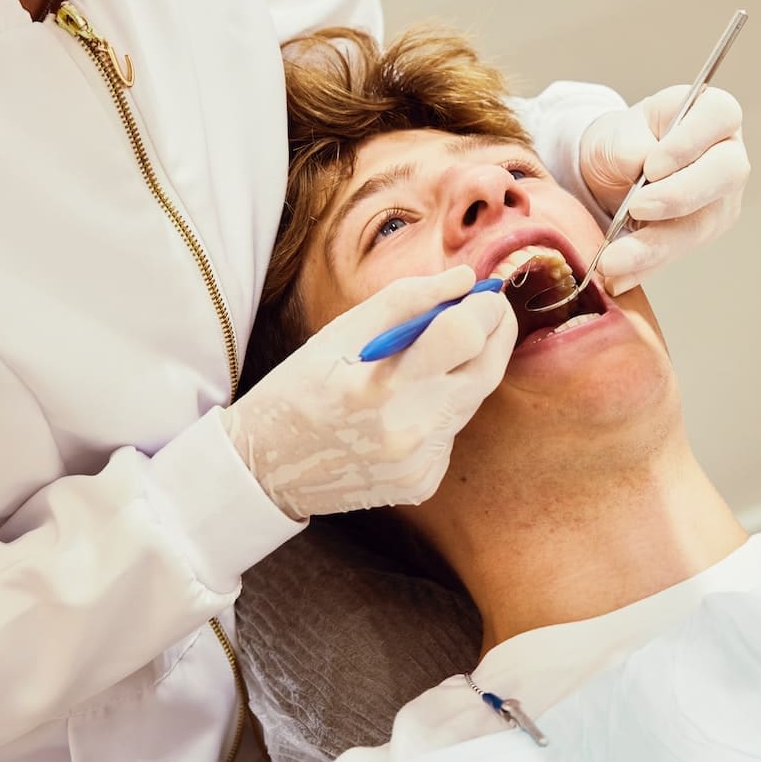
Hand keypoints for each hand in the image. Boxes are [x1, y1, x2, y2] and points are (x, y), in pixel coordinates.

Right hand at [221, 267, 516, 518]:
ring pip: (472, 400)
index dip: (485, 306)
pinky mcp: (423, 483)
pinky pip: (452, 431)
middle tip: (484, 309)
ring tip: (422, 361)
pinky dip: (441, 409)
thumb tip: (465, 278)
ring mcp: (418, 463)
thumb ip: (407, 300)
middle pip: (488, 370)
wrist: (265, 469)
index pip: (464, 335)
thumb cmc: (298, 388)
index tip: (483, 290)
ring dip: (462, 370)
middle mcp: (407, 431)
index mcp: (379, 386)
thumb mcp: (339, 333)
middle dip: (495, 332)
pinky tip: (403, 409)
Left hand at [579, 86, 748, 294]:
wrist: (611, 174)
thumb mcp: (616, 133)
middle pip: (726, 174)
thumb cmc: (622, 142)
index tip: (651, 166)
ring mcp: (721, 197)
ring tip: (614, 260)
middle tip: (636, 208)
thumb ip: (630, 147)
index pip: (721, 116)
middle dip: (679, 196)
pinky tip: (618, 276)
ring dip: (655, 245)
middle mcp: (727, 154)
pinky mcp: (704, 231)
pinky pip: (678, 252)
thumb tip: (640, 168)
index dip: (689, 142)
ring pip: (702, 223)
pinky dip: (644, 265)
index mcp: (712, 113)